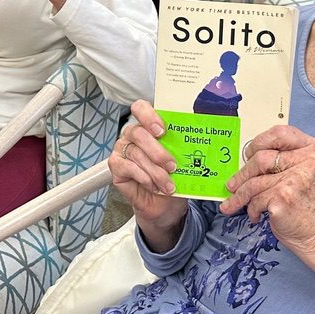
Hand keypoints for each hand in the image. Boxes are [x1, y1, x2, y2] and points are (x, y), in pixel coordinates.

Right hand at [110, 102, 188, 238]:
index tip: (162, 130)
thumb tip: (198, 138)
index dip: (148, 115)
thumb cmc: (174, 178)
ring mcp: (122, 149)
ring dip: (155, 171)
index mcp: (148, 126)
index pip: (140, 108)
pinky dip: (144, 178)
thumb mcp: (183, 160)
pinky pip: (127, 168)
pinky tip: (153, 187)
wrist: (165, 205)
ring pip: (136, 153)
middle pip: (138, 133)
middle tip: (172, 165)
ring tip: (168, 185)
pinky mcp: (116, 165)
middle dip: (157, 151)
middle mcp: (132, 134)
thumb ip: (183, 146)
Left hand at [221, 125, 314, 248]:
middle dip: (242, 174)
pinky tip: (255, 214)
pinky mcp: (284, 197)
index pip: (280, 133)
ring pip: (254, 182)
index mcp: (314, 150)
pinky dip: (251, 209)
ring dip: (240, 195)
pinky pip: (255, 199)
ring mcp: (296, 179)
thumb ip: (282, 159)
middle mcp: (308, 161)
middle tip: (232, 184)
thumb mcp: (301, 172)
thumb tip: (244, 156)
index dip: (259, 141)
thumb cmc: (305, 203)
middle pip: (261, 158)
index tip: (249, 153)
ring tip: (233, 203)